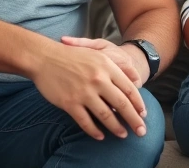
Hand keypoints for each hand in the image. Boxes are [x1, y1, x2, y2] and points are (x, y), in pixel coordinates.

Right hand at [31, 42, 147, 140]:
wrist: (45, 57)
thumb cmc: (73, 55)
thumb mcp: (99, 53)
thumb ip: (119, 66)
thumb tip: (137, 80)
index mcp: (107, 67)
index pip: (129, 89)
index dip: (138, 104)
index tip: (143, 114)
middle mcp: (98, 80)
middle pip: (122, 104)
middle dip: (134, 120)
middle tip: (141, 131)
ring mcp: (84, 92)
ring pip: (105, 115)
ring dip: (116, 128)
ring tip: (123, 135)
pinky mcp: (69, 103)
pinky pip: (85, 122)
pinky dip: (94, 131)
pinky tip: (100, 136)